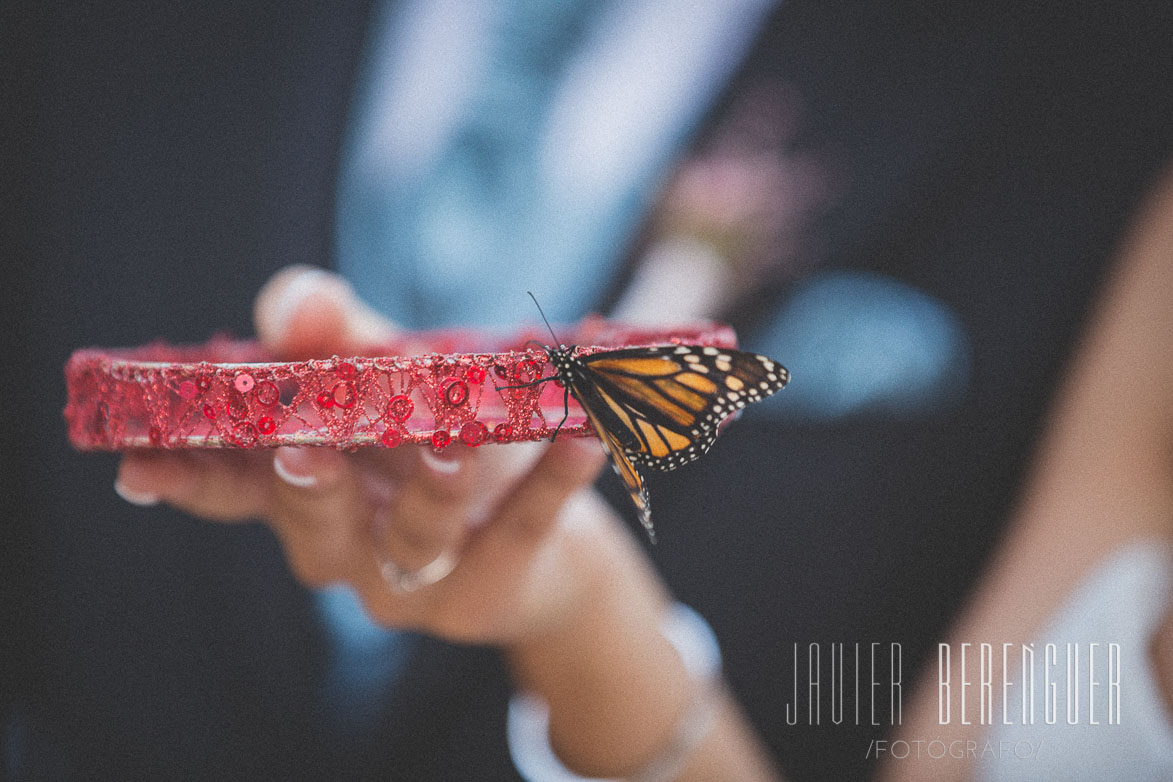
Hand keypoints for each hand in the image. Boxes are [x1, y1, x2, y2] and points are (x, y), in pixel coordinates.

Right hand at [115, 265, 609, 643]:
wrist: (545, 537)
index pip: (236, 493)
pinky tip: (582, 439)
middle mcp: (353, 548)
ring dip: (434, 490)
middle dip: (310, 492)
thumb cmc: (445, 442)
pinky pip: (524, 530)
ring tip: (457, 443)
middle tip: (307, 451)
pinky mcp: (499, 584)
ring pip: (415, 541)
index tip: (140, 463)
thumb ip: (344, 337)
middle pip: (317, 531)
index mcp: (312, 496)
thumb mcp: (395, 381)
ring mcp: (422, 579)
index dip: (190, 479)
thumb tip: (294, 300)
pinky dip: (551, 484)